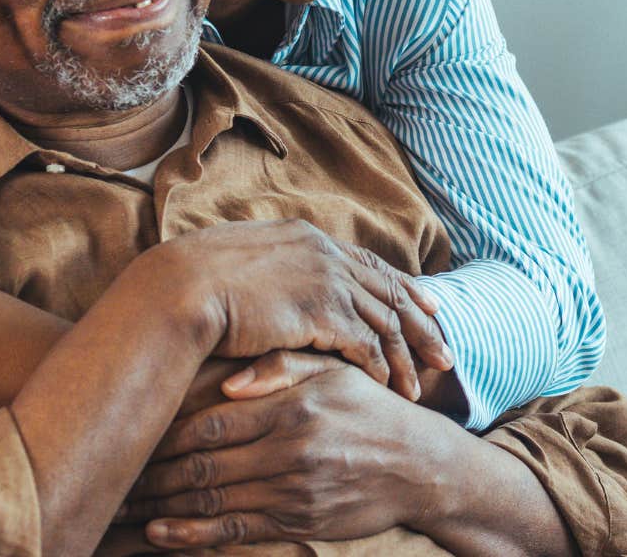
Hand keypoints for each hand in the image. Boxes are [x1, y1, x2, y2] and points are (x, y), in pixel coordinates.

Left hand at [114, 351, 349, 527]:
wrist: (419, 465)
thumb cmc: (366, 408)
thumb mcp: (332, 371)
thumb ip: (281, 364)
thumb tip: (227, 378)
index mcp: (291, 406)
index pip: (210, 421)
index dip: (163, 430)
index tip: (130, 431)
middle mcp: (289, 450)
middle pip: (201, 464)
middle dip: (150, 473)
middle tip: (112, 474)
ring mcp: (293, 491)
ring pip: (212, 500)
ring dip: (161, 507)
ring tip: (122, 506)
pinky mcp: (299, 524)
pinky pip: (236, 531)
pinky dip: (193, 535)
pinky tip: (160, 534)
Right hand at [153, 220, 451, 400]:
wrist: (180, 289)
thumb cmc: (193, 283)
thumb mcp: (238, 263)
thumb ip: (270, 271)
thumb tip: (271, 285)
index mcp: (307, 238)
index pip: (369, 263)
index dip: (403, 286)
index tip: (429, 305)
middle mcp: (325, 254)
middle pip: (391, 291)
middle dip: (422, 326)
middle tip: (446, 354)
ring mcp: (326, 281)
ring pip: (385, 322)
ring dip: (406, 357)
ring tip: (421, 387)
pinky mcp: (321, 312)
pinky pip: (366, 344)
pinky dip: (381, 368)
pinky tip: (389, 389)